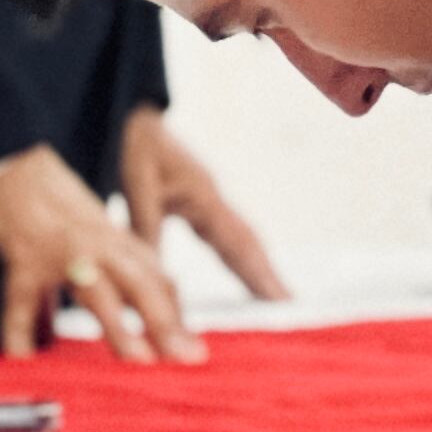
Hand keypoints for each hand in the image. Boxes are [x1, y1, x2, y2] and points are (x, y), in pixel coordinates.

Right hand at [0, 147, 205, 364]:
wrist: (11, 162)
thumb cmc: (50, 202)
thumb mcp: (87, 233)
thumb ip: (103, 274)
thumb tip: (127, 312)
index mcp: (115, 242)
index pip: (156, 278)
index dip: (176, 315)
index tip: (194, 352)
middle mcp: (97, 245)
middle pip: (140, 283)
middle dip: (165, 321)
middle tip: (187, 358)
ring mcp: (60, 251)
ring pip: (96, 289)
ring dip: (119, 325)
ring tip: (137, 360)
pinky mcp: (22, 257)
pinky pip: (22, 297)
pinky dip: (20, 329)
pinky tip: (22, 358)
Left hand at [117, 107, 290, 302]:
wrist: (138, 120)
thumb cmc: (137, 149)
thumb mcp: (137, 188)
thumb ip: (147, 230)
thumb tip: (155, 278)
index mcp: (203, 198)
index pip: (238, 243)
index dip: (260, 274)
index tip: (282, 301)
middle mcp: (216, 202)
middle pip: (250, 245)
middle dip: (271, 278)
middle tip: (294, 311)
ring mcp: (214, 203)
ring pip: (244, 241)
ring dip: (262, 270)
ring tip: (282, 302)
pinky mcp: (205, 205)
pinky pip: (231, 237)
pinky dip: (246, 259)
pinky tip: (252, 276)